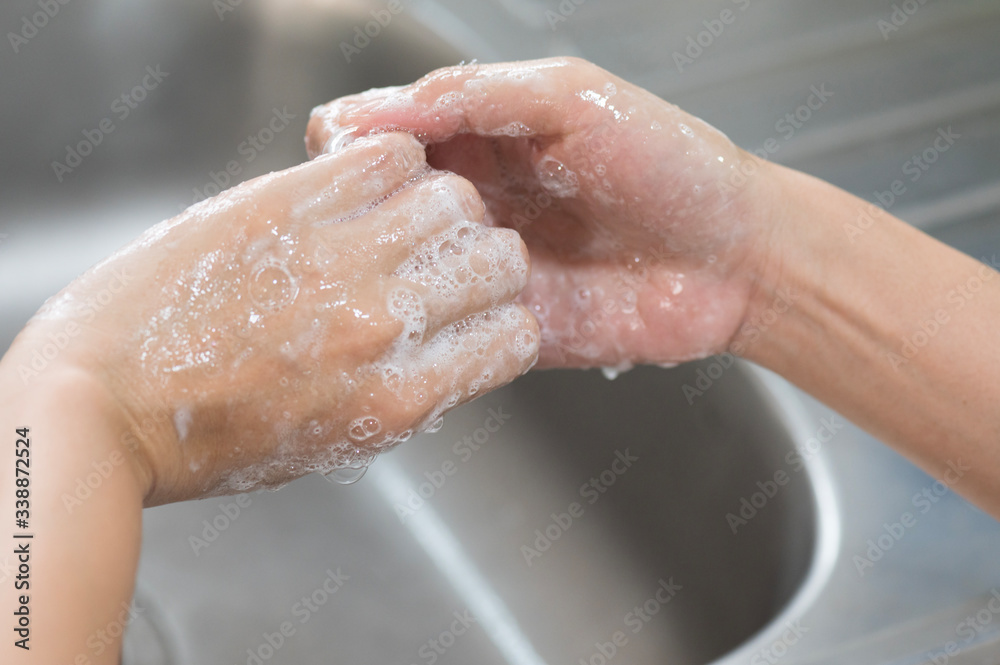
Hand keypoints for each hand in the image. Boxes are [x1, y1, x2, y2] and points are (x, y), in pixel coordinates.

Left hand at [15, 132, 537, 503]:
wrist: (104, 405)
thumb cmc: (209, 441)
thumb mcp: (334, 444)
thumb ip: (406, 393)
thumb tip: (449, 344)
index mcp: (399, 399)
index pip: (516, 337)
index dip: (506, 320)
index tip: (482, 313)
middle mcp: (383, 326)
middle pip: (500, 260)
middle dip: (488, 259)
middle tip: (450, 258)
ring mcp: (337, 260)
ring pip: (455, 199)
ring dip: (442, 207)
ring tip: (405, 217)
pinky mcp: (288, 205)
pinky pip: (386, 155)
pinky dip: (391, 163)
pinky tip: (365, 186)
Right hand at [307, 57, 780, 368]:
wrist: (738, 260)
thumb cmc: (674, 166)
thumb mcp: (572, 98)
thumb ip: (475, 97)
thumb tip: (377, 110)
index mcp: (478, 139)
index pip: (376, 137)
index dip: (349, 146)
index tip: (343, 161)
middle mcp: (470, 205)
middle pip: (375, 211)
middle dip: (364, 219)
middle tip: (381, 225)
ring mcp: (482, 270)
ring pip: (399, 275)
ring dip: (396, 276)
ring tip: (424, 270)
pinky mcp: (501, 329)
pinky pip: (443, 333)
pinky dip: (428, 331)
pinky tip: (429, 324)